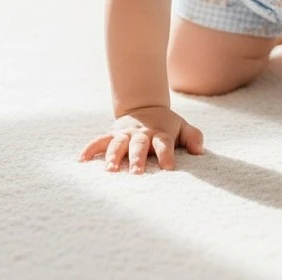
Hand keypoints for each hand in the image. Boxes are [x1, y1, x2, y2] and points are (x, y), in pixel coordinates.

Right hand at [78, 105, 203, 173]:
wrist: (145, 107)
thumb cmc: (166, 125)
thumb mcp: (182, 127)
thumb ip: (193, 137)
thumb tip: (199, 151)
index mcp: (160, 133)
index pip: (164, 143)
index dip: (166, 155)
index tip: (168, 169)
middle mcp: (141, 134)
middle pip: (139, 145)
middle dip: (137, 159)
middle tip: (136, 174)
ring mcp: (125, 133)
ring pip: (118, 143)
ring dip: (114, 156)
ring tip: (110, 170)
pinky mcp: (112, 134)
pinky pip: (99, 140)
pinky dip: (91, 148)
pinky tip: (81, 159)